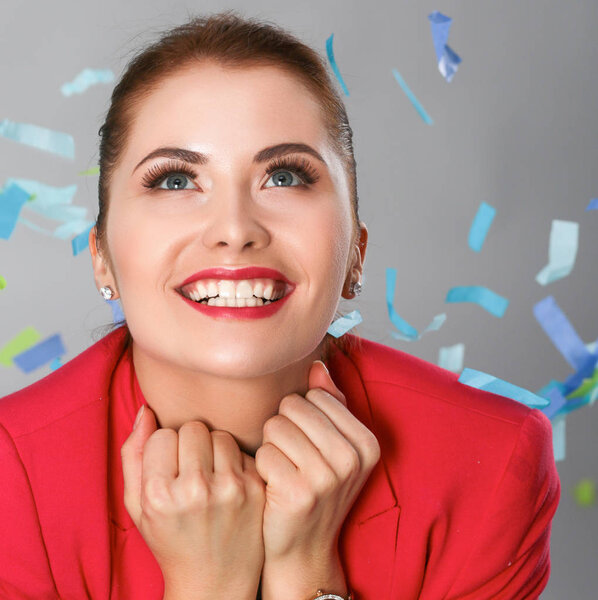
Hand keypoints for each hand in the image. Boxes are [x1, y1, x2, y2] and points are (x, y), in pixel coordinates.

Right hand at [121, 405, 265, 599]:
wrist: (213, 581)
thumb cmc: (170, 539)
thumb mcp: (138, 505)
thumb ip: (134, 454)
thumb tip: (147, 409)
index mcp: (159, 494)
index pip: (162, 435)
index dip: (164, 450)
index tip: (168, 469)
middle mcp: (196, 490)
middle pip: (193, 428)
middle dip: (189, 443)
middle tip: (190, 469)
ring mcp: (230, 489)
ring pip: (219, 434)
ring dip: (213, 448)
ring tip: (210, 474)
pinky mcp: (255, 488)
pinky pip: (242, 450)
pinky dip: (234, 461)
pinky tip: (228, 483)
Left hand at [255, 360, 380, 561]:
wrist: (304, 548)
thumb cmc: (316, 488)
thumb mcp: (334, 447)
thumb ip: (330, 403)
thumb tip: (317, 365)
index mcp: (367, 442)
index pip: (316, 395)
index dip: (302, 416)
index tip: (310, 445)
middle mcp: (352, 458)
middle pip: (293, 406)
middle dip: (284, 428)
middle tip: (293, 459)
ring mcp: (327, 478)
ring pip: (275, 426)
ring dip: (271, 447)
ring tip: (284, 470)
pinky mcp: (298, 493)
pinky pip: (263, 453)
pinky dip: (261, 467)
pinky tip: (274, 486)